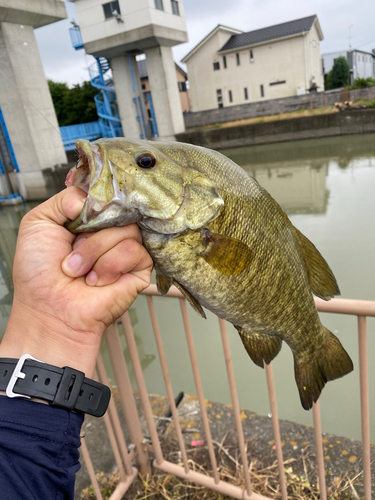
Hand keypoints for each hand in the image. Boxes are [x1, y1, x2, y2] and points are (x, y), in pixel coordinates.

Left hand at [0, 187, 152, 376]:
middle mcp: (109, 231)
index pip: (107, 193)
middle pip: (119, 209)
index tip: (81, 216)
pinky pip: (135, 250)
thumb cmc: (39, 274)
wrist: (50, 311)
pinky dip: (111, 265)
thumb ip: (64, 198)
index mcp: (89, 218)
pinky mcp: (140, 268)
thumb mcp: (38, 223)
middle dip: (90, 233)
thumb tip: (92, 197)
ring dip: (96, 252)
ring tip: (82, 273)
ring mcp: (126, 249)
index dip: (97, 201)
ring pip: (128, 230)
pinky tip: (98, 281)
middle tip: (72, 251)